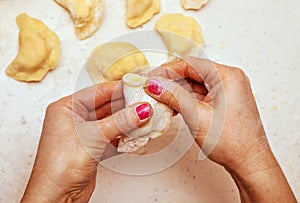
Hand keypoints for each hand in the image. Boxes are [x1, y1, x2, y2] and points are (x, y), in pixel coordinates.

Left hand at [21, 81, 151, 201]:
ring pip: (111, 122)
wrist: (56, 198)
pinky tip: (137, 134)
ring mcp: (84, 134)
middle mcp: (74, 119)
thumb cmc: (59, 166)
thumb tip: (140, 110)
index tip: (137, 86)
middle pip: (106, 106)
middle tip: (145, 102)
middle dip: (126, 106)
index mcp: (66, 108)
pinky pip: (112, 137)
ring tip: (145, 117)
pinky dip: (124, 136)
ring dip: (127, 122)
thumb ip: (121, 121)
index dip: (119, 88)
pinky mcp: (92, 148)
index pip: (97, 92)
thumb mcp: (94, 136)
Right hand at [145, 57, 295, 201]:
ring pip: (195, 84)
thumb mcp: (197, 116)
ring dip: (177, 91)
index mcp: (227, 76)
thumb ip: (174, 96)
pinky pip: (201, 94)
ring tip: (160, 100)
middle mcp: (230, 79)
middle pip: (193, 72)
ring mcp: (228, 90)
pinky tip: (174, 106)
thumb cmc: (233, 143)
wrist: (249, 163)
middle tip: (153, 89)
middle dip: (171, 81)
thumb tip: (155, 84)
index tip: (152, 78)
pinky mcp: (224, 101)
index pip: (191, 64)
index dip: (167, 69)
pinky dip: (186, 99)